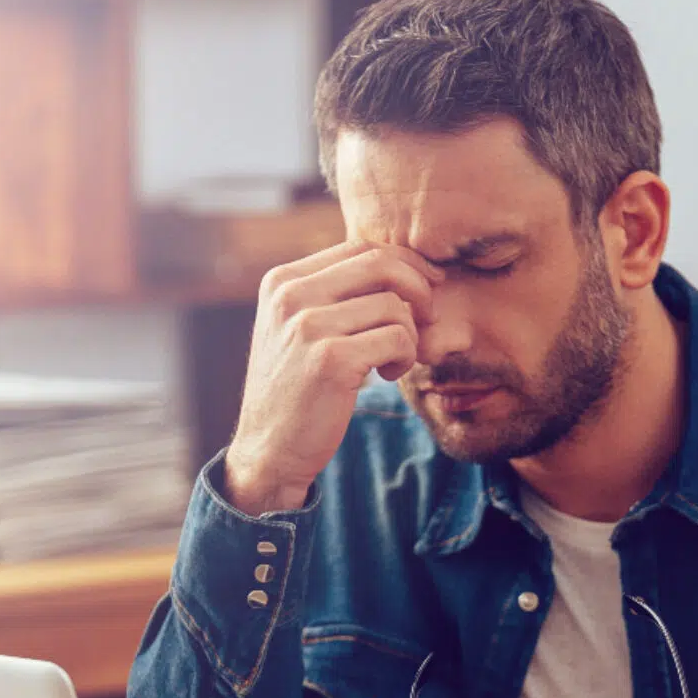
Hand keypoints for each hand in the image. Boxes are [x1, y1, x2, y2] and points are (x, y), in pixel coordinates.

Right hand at [225, 241, 444, 515]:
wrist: (269, 449)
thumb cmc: (296, 389)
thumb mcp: (297, 329)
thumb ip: (332, 294)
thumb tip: (399, 264)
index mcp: (282, 281)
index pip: (360, 247)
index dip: (404, 262)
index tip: (426, 285)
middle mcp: (290, 296)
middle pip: (381, 264)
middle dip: (419, 286)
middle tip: (429, 316)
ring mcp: (308, 326)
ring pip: (395, 306)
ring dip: (410, 335)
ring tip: (394, 360)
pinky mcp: (331, 360)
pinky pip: (398, 339)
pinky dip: (405, 357)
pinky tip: (387, 375)